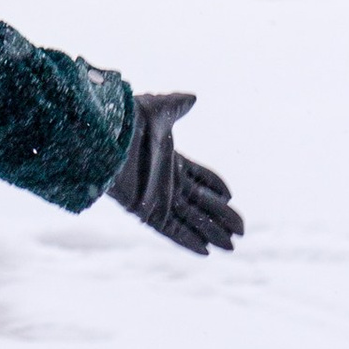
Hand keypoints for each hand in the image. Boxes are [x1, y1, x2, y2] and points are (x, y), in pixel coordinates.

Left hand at [105, 90, 242, 255]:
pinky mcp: (145, 212)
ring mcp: (156, 198)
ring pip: (190, 220)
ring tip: (232, 246)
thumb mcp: (159, 110)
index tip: (231, 196)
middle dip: (221, 216)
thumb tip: (194, 97)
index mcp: (170, 159)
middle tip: (242, 230)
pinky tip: (206, 251)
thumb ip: (177, 106)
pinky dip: (188, 241)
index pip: (199, 177)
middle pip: (200, 203)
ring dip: (210, 233)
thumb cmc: (129, 120)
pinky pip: (171, 230)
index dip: (215, 187)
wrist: (105, 136)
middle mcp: (165, 182)